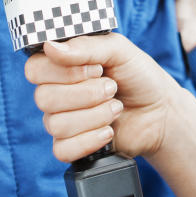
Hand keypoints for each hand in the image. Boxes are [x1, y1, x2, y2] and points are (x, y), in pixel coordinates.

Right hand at [24, 33, 185, 162]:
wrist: (161, 111)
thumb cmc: (139, 76)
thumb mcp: (119, 50)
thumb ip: (86, 47)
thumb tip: (51, 48)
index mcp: (61, 66)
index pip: (34, 69)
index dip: (64, 71)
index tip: (95, 68)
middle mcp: (56, 93)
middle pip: (43, 98)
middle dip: (86, 94)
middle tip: (111, 88)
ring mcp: (61, 121)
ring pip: (56, 124)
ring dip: (94, 116)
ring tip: (116, 108)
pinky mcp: (71, 146)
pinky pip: (62, 149)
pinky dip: (90, 140)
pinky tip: (108, 132)